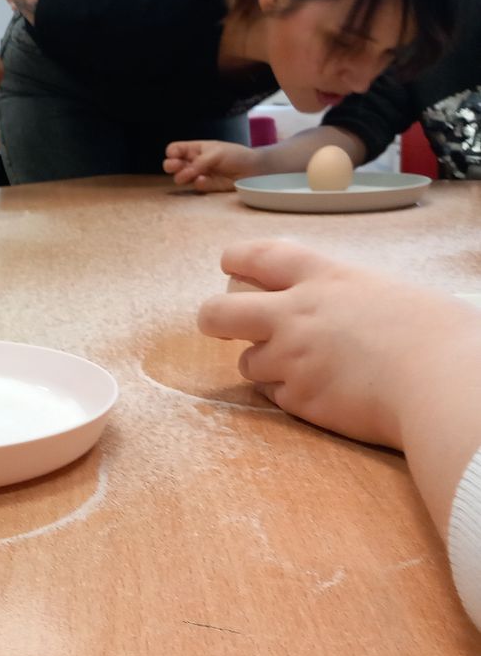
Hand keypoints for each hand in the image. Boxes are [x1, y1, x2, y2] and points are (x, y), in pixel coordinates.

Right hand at [163, 139, 260, 191]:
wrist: (254, 170)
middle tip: (174, 166)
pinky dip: (198, 183)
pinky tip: (203, 179)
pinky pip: (196, 186)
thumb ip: (198, 163)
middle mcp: (193, 162)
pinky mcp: (206, 187)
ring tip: (190, 175)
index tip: (175, 155)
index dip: (172, 152)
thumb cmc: (236, 155)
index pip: (175, 149)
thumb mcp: (216, 153)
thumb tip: (181, 175)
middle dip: (170, 165)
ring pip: (181, 178)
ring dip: (183, 176)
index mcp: (195, 149)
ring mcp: (198, 175)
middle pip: (172, 164)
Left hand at [198, 240, 480, 450]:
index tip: (228, 264)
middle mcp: (295, 315)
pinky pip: (273, 395)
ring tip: (303, 367)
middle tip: (220, 323)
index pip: (262, 257)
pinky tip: (320, 392)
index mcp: (325, 279)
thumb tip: (344, 310)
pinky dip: (288, 394)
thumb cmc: (437, 336)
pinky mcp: (296, 399)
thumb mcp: (390, 293)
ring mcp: (290, 358)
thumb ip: (349, 297)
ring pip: (247, 361)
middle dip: (213, 318)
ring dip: (265, 364)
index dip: (238, 258)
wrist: (440, 384)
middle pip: (221, 311)